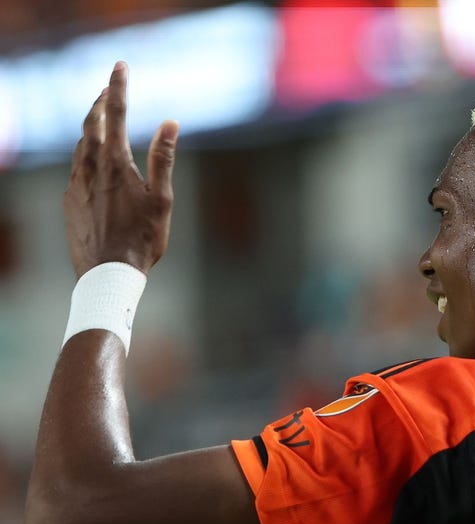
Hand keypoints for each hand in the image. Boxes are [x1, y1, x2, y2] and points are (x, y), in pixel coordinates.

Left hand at [64, 61, 177, 278]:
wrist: (107, 273)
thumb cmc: (141, 238)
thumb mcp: (162, 198)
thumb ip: (164, 158)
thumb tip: (170, 123)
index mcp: (114, 162)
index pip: (115, 112)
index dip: (118, 85)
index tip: (120, 65)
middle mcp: (89, 167)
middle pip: (91, 123)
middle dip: (99, 102)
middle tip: (108, 88)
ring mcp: (76, 183)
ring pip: (80, 145)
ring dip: (91, 128)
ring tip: (101, 121)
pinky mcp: (70, 199)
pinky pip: (76, 167)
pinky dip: (85, 154)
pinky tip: (93, 162)